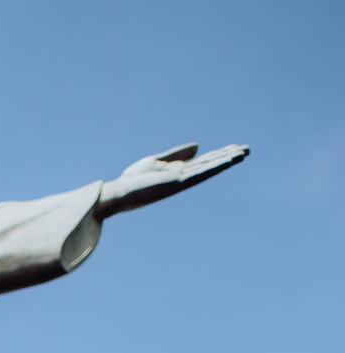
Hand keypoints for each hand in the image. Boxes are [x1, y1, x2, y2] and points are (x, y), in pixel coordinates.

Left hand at [96, 142, 248, 218]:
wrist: (118, 193)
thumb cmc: (132, 180)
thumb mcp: (156, 161)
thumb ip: (176, 155)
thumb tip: (198, 145)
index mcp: (179, 171)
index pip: (204, 161)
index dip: (220, 154)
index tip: (236, 147)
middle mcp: (183, 177)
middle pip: (210, 164)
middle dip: (228, 156)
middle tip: (248, 149)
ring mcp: (181, 180)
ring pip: (208, 168)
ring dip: (226, 161)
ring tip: (243, 153)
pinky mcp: (176, 182)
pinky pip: (199, 173)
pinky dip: (213, 167)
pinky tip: (226, 160)